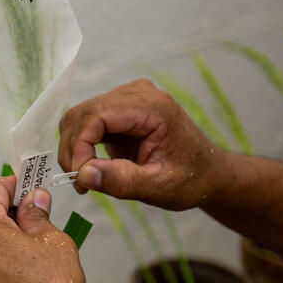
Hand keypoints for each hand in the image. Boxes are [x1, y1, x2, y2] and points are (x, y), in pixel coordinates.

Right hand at [57, 79, 224, 210]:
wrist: (209, 173)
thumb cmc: (192, 179)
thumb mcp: (160, 187)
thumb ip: (122, 181)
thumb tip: (83, 174)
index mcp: (154, 108)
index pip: (97, 115)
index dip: (79, 145)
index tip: (80, 177)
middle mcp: (138, 95)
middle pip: (83, 114)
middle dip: (73, 149)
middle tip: (82, 183)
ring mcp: (127, 99)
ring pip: (79, 117)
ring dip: (74, 148)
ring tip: (87, 177)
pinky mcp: (119, 110)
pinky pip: (86, 122)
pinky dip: (81, 146)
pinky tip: (93, 167)